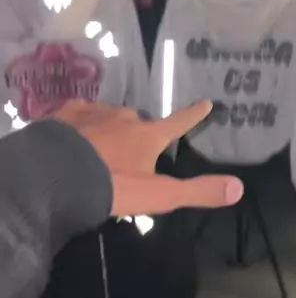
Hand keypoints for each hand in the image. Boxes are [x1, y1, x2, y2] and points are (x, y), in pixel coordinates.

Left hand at [51, 100, 243, 215]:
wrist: (55, 177)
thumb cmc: (112, 187)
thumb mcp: (159, 196)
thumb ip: (198, 191)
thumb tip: (239, 187)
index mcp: (148, 136)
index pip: (179, 123)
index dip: (193, 115)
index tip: (206, 102)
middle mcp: (125, 117)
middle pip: (139, 122)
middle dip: (139, 133)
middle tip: (129, 155)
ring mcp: (95, 112)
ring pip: (110, 117)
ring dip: (110, 129)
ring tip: (99, 151)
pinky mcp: (67, 114)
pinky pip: (81, 114)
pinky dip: (83, 123)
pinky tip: (75, 135)